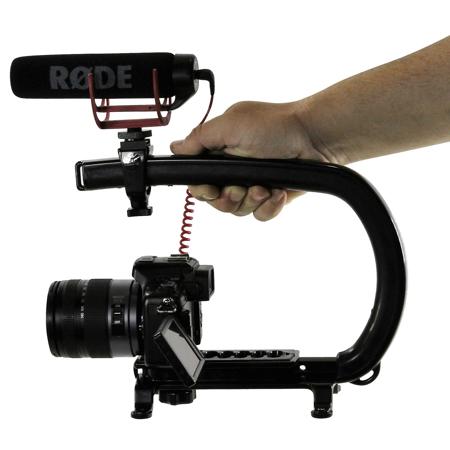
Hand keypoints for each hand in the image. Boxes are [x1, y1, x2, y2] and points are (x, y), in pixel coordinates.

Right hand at [170, 100, 337, 220]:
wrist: (314, 136)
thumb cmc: (276, 125)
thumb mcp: (231, 124)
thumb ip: (200, 138)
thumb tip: (176, 147)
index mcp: (220, 152)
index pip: (199, 180)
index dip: (202, 190)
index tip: (211, 189)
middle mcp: (234, 170)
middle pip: (217, 201)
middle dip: (228, 198)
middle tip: (239, 188)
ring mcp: (253, 184)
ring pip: (238, 210)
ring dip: (250, 201)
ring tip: (263, 187)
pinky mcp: (271, 196)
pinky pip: (260, 215)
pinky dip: (269, 207)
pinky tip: (277, 192)